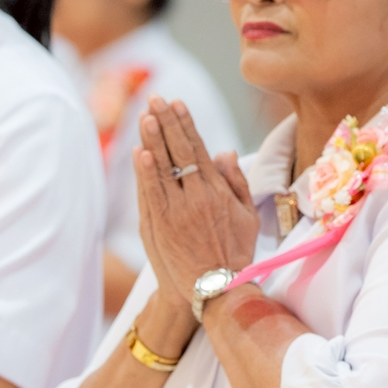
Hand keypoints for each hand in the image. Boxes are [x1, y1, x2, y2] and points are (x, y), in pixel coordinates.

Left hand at [133, 97, 256, 303]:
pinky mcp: (160, 225)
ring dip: (153, 140)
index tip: (177, 104)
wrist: (216, 288)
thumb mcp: (248, 217)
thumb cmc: (235, 254)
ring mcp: (177, 211)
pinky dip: (145, 172)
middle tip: (156, 99)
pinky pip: (151, 193)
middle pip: (179, 152)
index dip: (186, 125)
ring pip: (163, 168)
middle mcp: (198, 197)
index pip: (199, 149)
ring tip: (144, 116)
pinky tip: (140, 152)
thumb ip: (237, 182)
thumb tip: (225, 152)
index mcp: (219, 192)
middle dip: (166, 123)